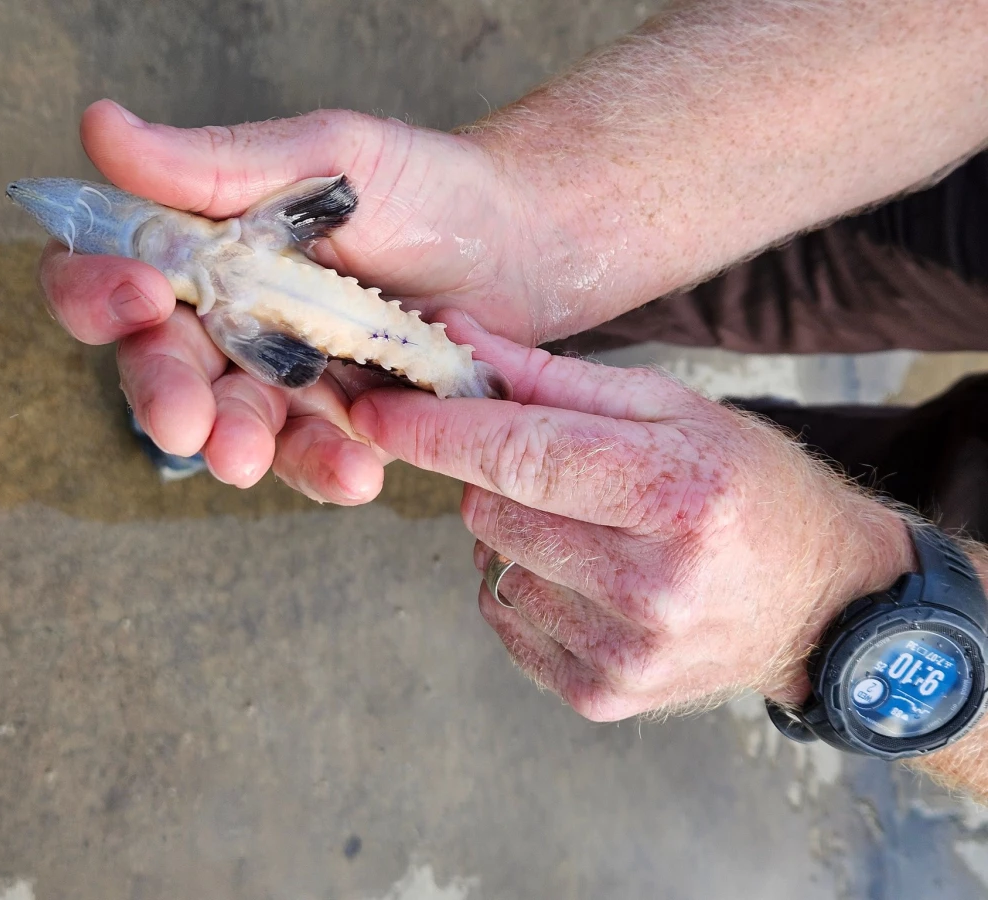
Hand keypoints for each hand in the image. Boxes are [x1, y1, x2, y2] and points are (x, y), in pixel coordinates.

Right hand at [38, 100, 545, 502]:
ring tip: (252, 456)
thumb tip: (100, 128)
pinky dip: (327, 468)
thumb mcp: (326, 157)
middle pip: (160, 368)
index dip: (96, 291)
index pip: (108, 272)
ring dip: (238, 444)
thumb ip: (214, 164)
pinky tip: (356, 471)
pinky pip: (315, 458)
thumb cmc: (425, 187)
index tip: (138, 294)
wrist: (522, 244)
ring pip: (232, 426)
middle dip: (166, 397)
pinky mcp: (338, 424)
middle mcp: (228, 320)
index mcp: (204, 248)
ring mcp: (282, 379)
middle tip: (185, 420)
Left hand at [348, 313, 916, 717]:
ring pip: (491, 565)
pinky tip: (586, 575)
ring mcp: (626, 651)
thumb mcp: (671, 408)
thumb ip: (554, 380)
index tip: (370, 406)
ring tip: (588, 527)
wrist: (819, 604)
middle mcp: (653, 584)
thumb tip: (456, 340)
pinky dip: (524, 583)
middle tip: (552, 469)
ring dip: (513, 534)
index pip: (521, 455)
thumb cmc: (746, 487)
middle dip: (491, 477)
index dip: (433, 430)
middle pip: (489, 511)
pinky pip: (505, 616)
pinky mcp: (603, 693)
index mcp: (678, 493)